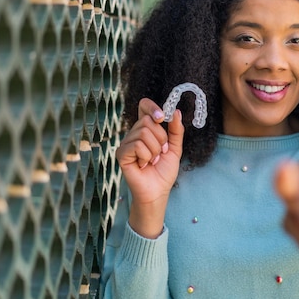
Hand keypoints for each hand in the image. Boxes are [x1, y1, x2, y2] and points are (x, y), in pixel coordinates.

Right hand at [116, 98, 184, 237]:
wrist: (158, 191)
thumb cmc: (164, 171)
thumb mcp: (175, 148)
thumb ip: (176, 130)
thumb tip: (176, 111)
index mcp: (146, 129)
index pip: (143, 106)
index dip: (151, 107)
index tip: (162, 117)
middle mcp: (134, 133)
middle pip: (147, 121)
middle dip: (160, 138)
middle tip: (160, 152)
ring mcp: (126, 143)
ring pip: (144, 133)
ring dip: (154, 150)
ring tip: (152, 161)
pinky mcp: (122, 154)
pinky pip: (137, 145)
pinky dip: (146, 156)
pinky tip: (144, 164)